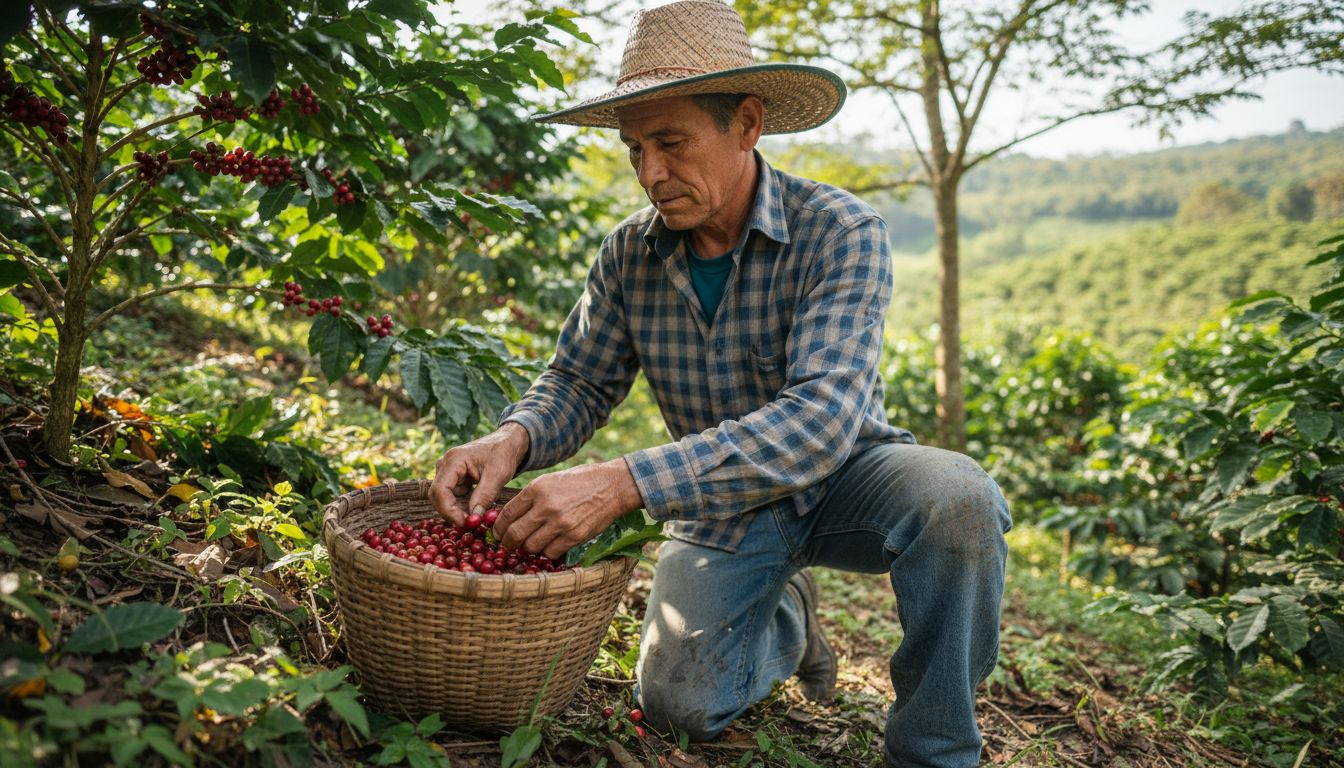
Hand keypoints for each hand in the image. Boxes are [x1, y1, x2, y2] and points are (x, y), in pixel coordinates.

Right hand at [428, 422, 529, 525]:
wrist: (507, 443)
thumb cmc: (503, 454)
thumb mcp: (498, 475)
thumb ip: (485, 496)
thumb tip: (474, 518)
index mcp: (453, 461)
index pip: (440, 491)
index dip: (448, 510)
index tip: (465, 523)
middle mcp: (445, 466)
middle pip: (438, 496)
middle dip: (453, 513)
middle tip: (472, 524)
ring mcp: (448, 472)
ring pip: (445, 499)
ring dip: (459, 510)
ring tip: (478, 516)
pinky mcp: (454, 479)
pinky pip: (453, 497)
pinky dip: (463, 506)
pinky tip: (477, 508)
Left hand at [492, 458, 642, 560]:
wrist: (612, 486)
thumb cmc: (580, 481)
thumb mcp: (551, 480)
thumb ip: (531, 497)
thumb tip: (510, 515)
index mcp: (537, 488)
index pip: (507, 513)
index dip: (498, 527)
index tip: (497, 532)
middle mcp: (545, 506)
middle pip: (515, 534)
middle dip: (507, 543)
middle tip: (508, 545)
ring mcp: (560, 523)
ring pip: (531, 546)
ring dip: (528, 548)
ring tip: (531, 544)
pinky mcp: (574, 536)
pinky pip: (550, 552)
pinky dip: (546, 552)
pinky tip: (549, 545)